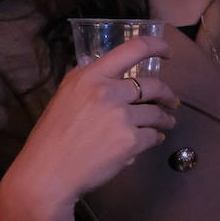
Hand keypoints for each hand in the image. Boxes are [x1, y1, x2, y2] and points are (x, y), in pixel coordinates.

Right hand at [0, 36, 177, 220]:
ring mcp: (121, 117)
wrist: (48, 174)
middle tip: (171, 101)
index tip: (168, 52)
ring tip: (166, 123)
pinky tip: (154, 140)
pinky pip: (153, 136)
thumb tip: (102, 67)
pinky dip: (156, 138)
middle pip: (154, 85)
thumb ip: (86, 80)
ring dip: (165, 119)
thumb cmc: (52, 137)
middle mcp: (107, 92)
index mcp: (90, 77)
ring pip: (156, 113)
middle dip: (167, 94)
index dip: (157, 46)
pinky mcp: (130, 141)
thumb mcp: (64, 96)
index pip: (132, 49)